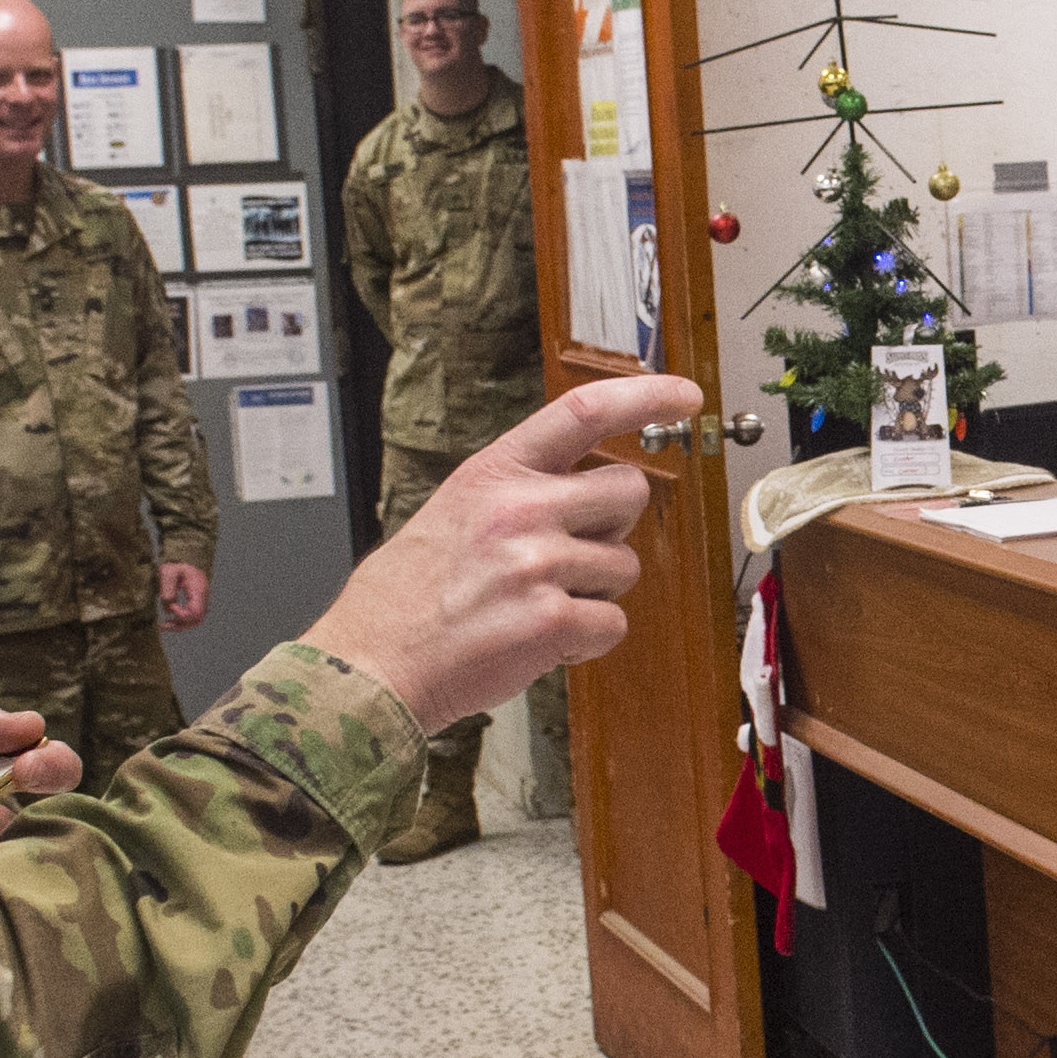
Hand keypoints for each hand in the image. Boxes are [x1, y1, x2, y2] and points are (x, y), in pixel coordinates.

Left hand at [159, 561, 209, 627]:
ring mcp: (200, 602)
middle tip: (163, 625)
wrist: (185, 561)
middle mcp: (202, 597)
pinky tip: (168, 620)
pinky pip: (191, 618)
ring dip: (180, 625)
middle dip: (180, 624)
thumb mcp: (168, 572)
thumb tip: (168, 609)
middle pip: (197, 619)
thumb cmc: (176, 565)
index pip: (195, 611)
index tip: (171, 606)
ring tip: (164, 625)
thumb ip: (167, 588)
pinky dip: (180, 622)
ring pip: (195, 621)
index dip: (182, 614)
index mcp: (198, 589)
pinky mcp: (195, 604)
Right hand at [308, 373, 693, 728]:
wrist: (371, 662)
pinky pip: (613, 624)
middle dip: (615, 526)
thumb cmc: (407, 596)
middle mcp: (520, 508)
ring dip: (596, 592)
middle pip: (628, 492)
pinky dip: (587, 641)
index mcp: (495, 473)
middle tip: (573, 555)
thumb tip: (582, 495)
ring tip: (537, 606)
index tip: (685, 396)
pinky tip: (542, 641)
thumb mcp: (455, 511)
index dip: (644, 395)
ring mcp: (538, 564)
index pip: (583, 412)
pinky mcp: (552, 620)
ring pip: (624, 566)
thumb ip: (518, 494)